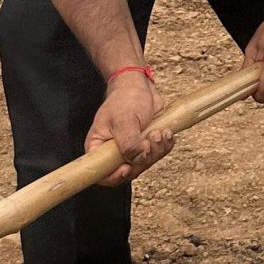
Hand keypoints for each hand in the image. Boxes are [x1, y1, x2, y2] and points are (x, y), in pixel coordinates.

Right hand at [84, 71, 174, 186]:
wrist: (138, 86)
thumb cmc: (125, 98)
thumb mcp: (124, 119)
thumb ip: (128, 143)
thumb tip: (137, 160)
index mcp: (98, 147)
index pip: (101, 174)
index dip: (113, 177)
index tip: (126, 167)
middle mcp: (113, 152)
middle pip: (128, 172)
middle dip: (143, 158)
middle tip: (149, 140)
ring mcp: (130, 150)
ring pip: (144, 164)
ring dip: (156, 151)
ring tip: (159, 132)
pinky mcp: (145, 146)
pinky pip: (156, 155)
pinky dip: (164, 146)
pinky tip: (165, 132)